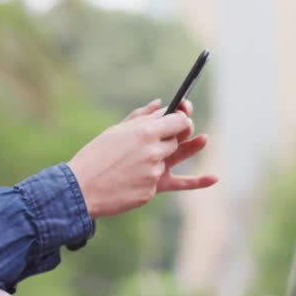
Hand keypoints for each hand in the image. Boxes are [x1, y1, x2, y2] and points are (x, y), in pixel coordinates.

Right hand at [67, 106, 215, 219]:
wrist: (81, 188)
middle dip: (176, 136)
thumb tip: (160, 104)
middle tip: (174, 131)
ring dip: (166, 154)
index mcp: (144, 132)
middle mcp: (154, 151)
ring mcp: (155, 172)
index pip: (178, 121)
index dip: (183, 117)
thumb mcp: (115, 131)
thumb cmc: (95, 156)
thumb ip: (141, 117)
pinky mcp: (152, 191)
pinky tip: (214, 178)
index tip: (183, 114)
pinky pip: (166, 181)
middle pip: (177, 140)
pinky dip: (191, 180)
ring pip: (170, 160)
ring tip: (203, 140)